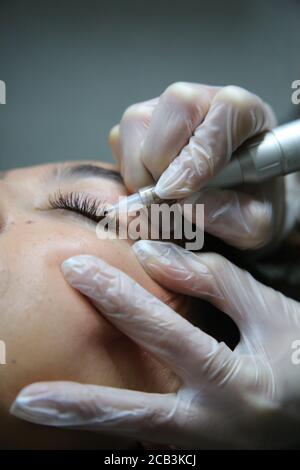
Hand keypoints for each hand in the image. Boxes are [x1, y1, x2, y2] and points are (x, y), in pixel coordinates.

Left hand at [11, 241, 299, 448]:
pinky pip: (155, 444)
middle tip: (26, 399)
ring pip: (139, 439)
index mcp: (238, 382)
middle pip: (137, 416)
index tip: (78, 270)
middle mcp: (217, 426)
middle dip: (80, 407)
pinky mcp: (205, 453)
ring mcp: (209, 449)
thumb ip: (213, 282)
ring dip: (91, 427)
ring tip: (40, 412)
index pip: (168, 335)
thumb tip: (155, 256)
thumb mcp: (271, 313)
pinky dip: (120, 431)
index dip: (121, 299)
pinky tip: (89, 418)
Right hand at [109, 82, 286, 249]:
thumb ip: (231, 215)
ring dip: (140, 170)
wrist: (233, 201)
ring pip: (136, 121)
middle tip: (168, 201)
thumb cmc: (248, 204)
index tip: (184, 192)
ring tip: (160, 200)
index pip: (227, 110)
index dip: (201, 154)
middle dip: (164, 161)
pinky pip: (118, 139)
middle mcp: (204, 101)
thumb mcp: (255, 222)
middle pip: (176, 106)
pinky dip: (127, 173)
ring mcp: (165, 109)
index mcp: (245, 113)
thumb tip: (187, 204)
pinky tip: (150, 190)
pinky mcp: (139, 127)